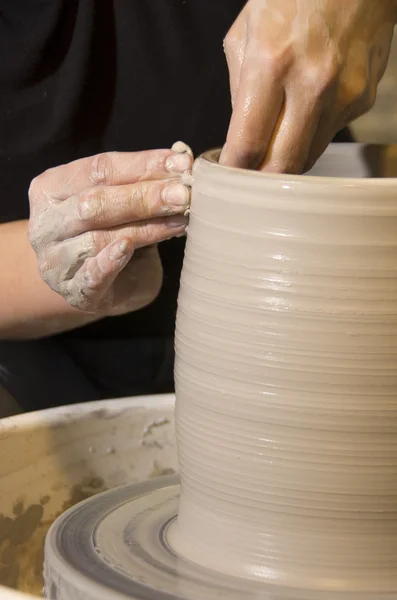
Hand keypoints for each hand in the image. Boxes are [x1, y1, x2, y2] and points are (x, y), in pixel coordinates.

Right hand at [28, 143, 191, 314]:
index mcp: (52, 188)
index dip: (143, 164)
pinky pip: (90, 276)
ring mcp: (55, 260)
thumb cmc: (113, 233)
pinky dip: (109, 262)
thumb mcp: (123, 202)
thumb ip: (143, 182)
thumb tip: (182, 161)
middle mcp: (46, 223)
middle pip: (94, 202)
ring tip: (179, 221)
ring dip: (144, 228)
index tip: (181, 164)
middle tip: (183, 194)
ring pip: (97, 238)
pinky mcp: (74, 292)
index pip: (99, 169)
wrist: (101, 286)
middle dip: (144, 197)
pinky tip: (127, 249)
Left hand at [221, 0, 396, 172]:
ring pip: (308, 156)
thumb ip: (238, 89)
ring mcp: (343, 94)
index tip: (228, 175)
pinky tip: (307, 108)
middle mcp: (313, 84)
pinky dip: (312, 132)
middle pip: (283, 166)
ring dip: (288, 158)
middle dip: (261, 179)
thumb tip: (241, 132)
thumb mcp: (244, 31)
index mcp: (272, 63)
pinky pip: (330, 133)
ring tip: (275, 142)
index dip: (234, 170)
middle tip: (249, 176)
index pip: (248, 145)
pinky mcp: (363, 98)